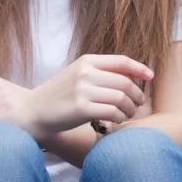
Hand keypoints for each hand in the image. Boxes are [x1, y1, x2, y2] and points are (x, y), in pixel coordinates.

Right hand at [27, 54, 153, 136]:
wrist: (32, 111)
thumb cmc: (58, 96)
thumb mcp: (77, 76)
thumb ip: (99, 73)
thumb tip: (130, 77)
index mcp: (86, 61)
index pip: (121, 61)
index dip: (140, 69)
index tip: (150, 77)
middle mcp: (85, 72)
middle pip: (125, 82)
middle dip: (136, 95)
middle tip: (138, 105)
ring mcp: (83, 90)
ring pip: (121, 98)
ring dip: (130, 109)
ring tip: (127, 115)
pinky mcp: (81, 108)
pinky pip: (112, 112)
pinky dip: (119, 118)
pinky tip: (116, 121)